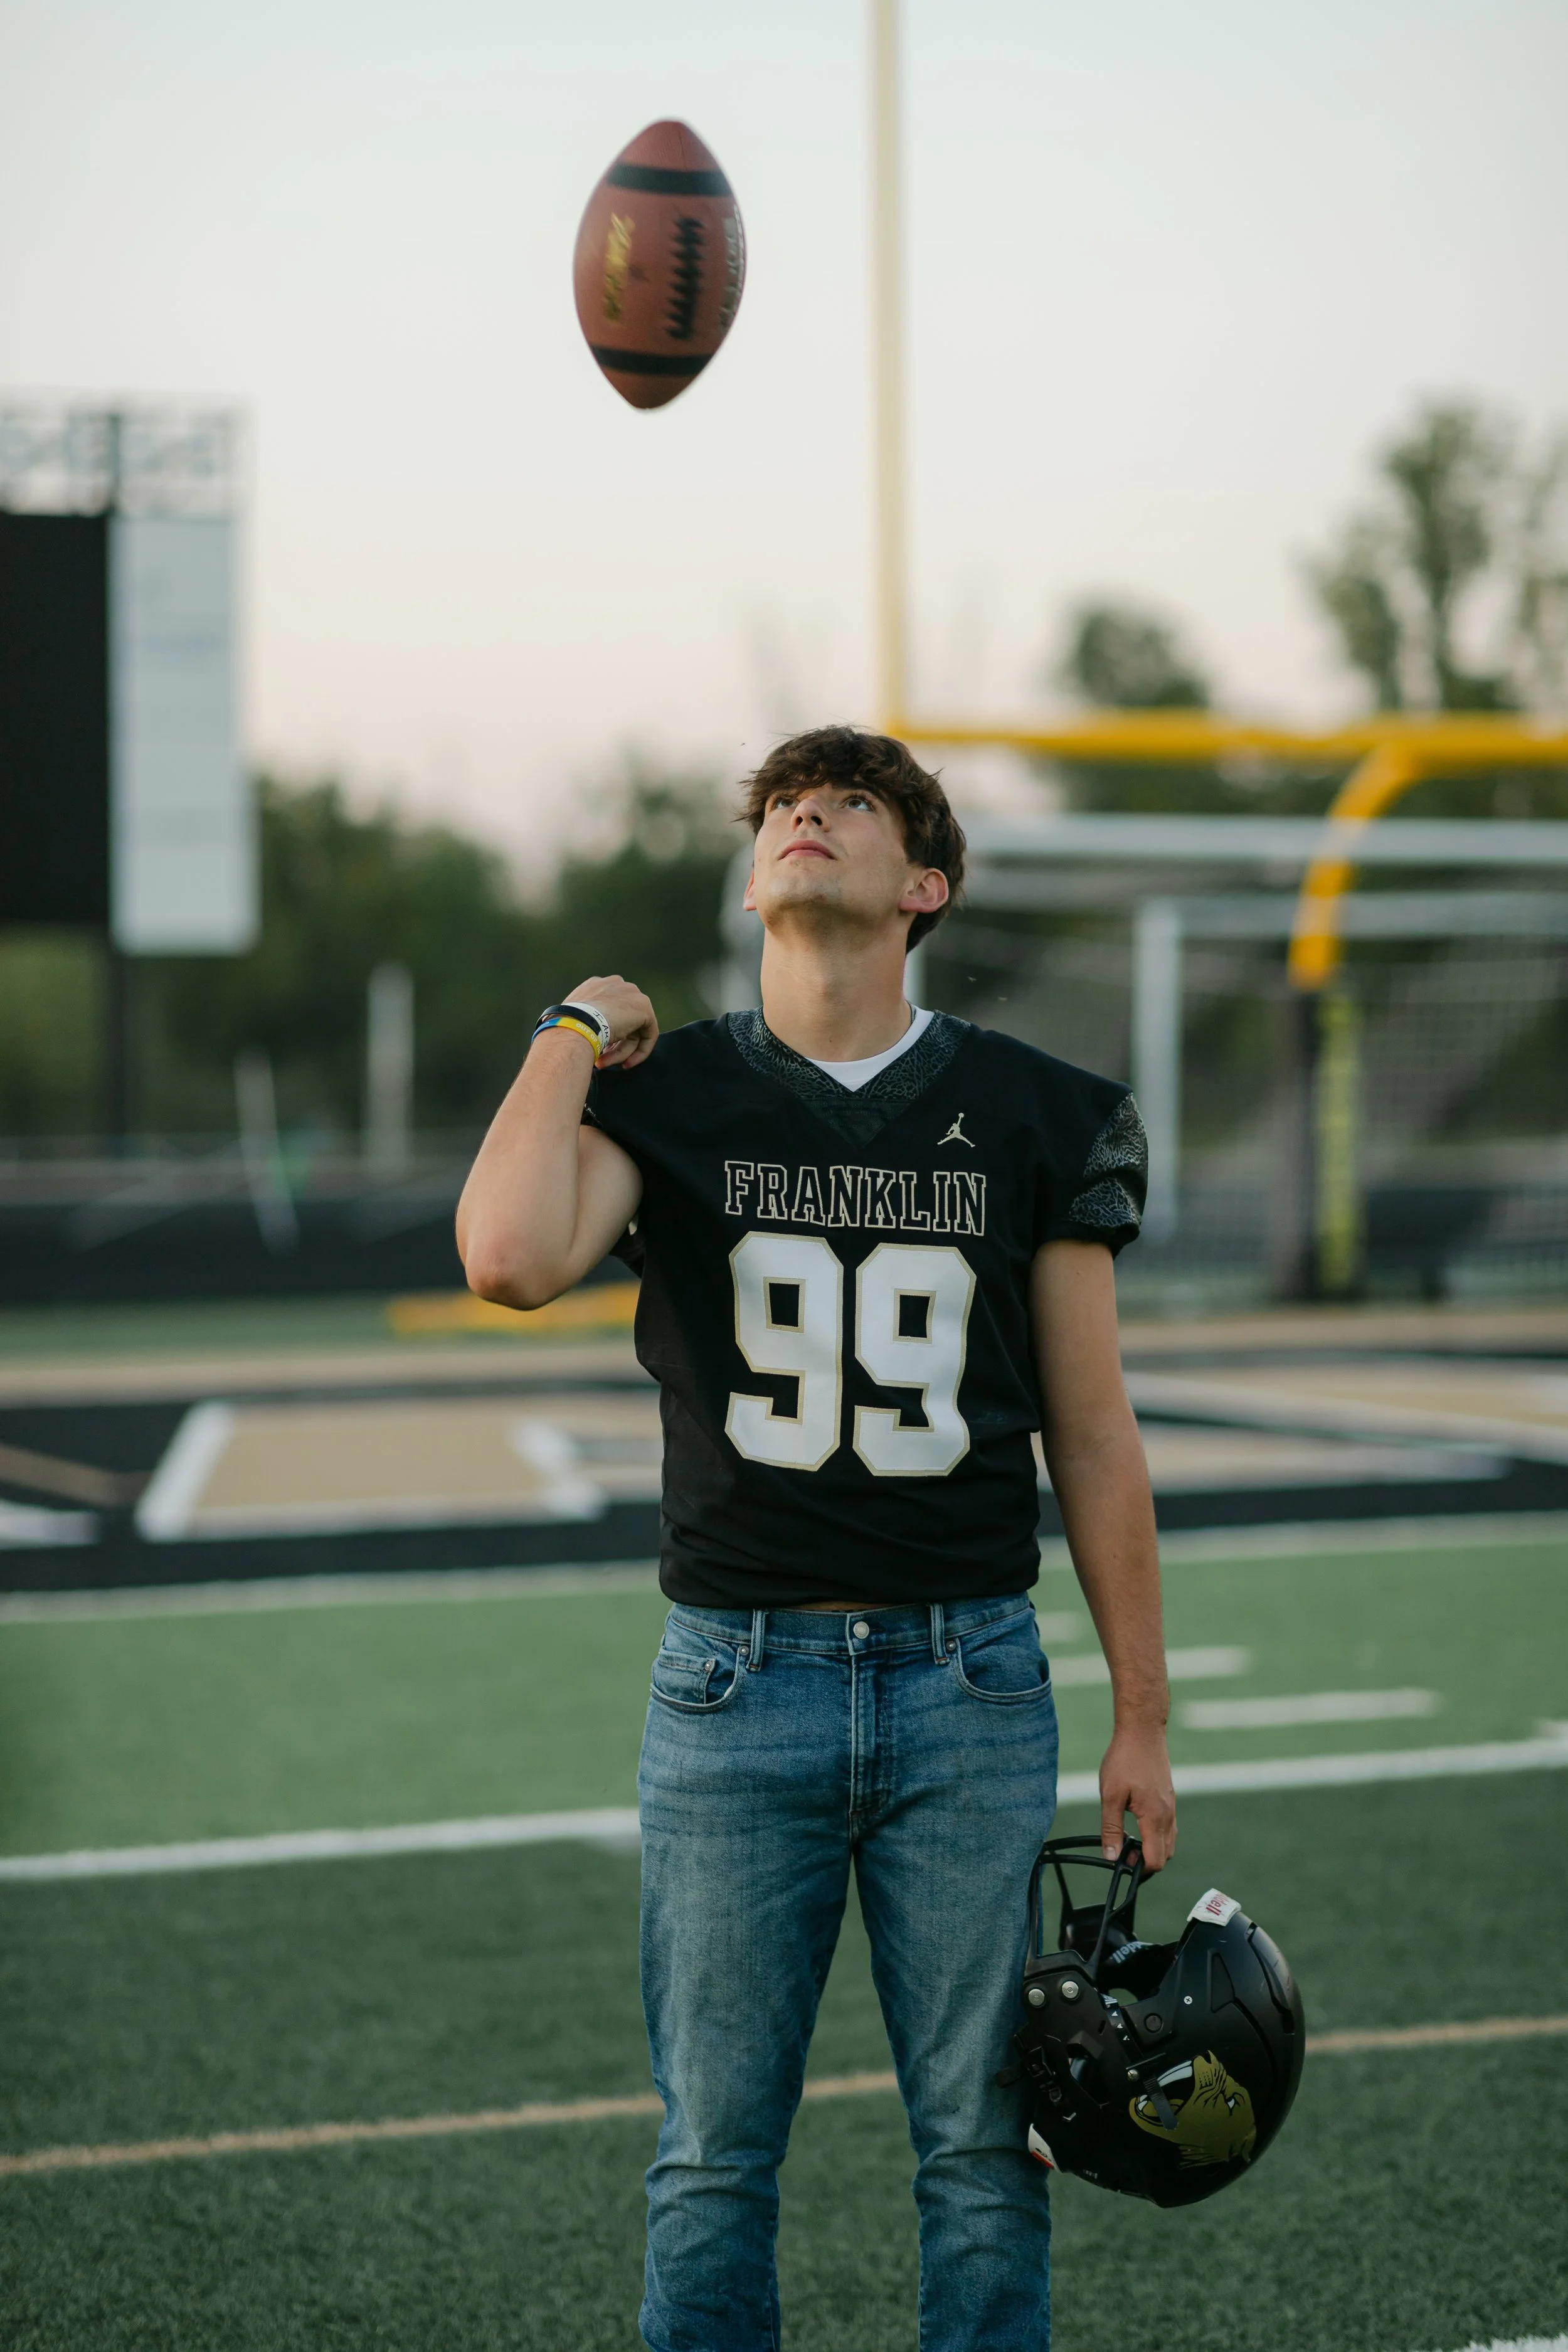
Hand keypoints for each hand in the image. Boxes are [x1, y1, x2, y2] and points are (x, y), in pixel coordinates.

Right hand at [565, 975, 658, 1069]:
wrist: (576, 1024)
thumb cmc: (567, 1025)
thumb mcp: (572, 1019)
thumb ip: (585, 1021)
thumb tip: (591, 1038)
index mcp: (597, 985)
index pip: (608, 1010)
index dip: (605, 1032)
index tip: (597, 1048)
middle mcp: (616, 985)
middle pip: (622, 1020)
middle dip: (613, 1044)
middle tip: (602, 1061)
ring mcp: (631, 994)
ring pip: (632, 1030)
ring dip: (619, 1052)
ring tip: (604, 1063)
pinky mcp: (644, 1008)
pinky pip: (648, 1034)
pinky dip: (640, 1051)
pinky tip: (627, 1063)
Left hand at [1099, 1721, 1175, 1871]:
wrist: (1143, 1731)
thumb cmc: (1125, 1760)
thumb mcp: (1110, 1795)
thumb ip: (1111, 1828)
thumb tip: (1112, 1857)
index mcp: (1155, 1818)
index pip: (1156, 1861)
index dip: (1139, 1870)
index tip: (1121, 1863)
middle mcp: (1168, 1816)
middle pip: (1165, 1855)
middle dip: (1146, 1862)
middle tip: (1122, 1851)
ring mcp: (1171, 1807)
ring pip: (1167, 1842)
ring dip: (1151, 1848)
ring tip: (1127, 1837)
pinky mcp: (1168, 1799)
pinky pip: (1167, 1827)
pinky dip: (1155, 1835)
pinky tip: (1136, 1822)